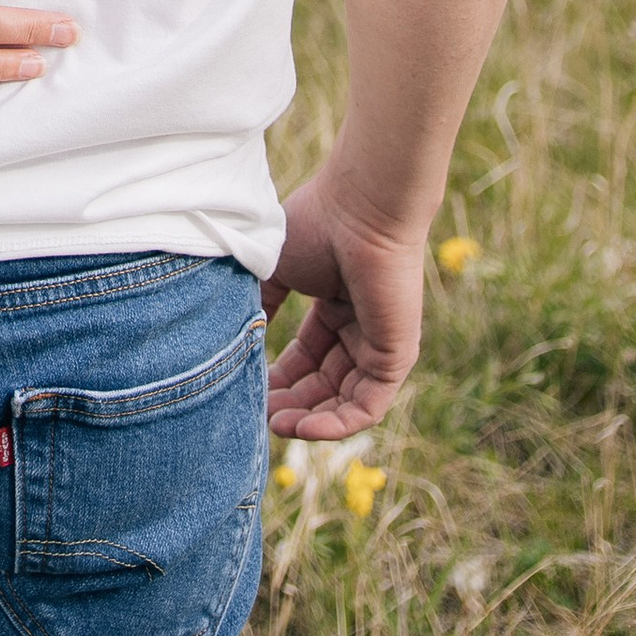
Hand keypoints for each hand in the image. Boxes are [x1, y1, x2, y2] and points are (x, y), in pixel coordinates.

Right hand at [261, 162, 425, 436]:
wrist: (359, 209)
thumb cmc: (317, 225)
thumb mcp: (276, 269)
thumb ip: (262, 303)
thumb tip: (240, 333)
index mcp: (336, 305)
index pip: (308, 356)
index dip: (280, 377)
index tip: (249, 390)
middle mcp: (360, 329)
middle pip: (325, 383)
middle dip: (292, 403)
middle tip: (259, 416)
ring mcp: (380, 345)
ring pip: (344, 400)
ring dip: (310, 419)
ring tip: (276, 426)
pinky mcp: (396, 357)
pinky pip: (367, 406)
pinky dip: (336, 423)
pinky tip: (303, 427)